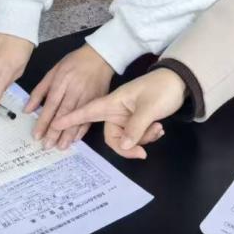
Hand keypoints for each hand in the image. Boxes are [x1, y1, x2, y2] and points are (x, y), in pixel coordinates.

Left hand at [25, 44, 114, 149]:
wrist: (100, 57)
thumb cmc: (73, 63)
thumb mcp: (53, 71)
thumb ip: (40, 91)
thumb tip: (27, 109)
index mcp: (62, 82)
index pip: (51, 105)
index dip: (43, 121)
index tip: (37, 135)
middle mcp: (75, 90)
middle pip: (63, 114)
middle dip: (55, 132)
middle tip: (47, 146)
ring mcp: (88, 97)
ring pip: (77, 118)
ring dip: (68, 134)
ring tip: (60, 147)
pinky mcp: (98, 101)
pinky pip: (89, 117)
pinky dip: (82, 129)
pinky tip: (75, 139)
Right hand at [52, 69, 186, 158]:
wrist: (179, 81)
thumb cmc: (161, 88)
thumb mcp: (149, 108)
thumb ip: (135, 128)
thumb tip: (124, 146)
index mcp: (113, 102)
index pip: (87, 111)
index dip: (71, 118)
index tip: (55, 124)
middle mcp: (117, 111)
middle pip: (113, 137)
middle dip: (127, 147)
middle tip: (143, 152)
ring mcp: (127, 117)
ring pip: (126, 139)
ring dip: (142, 139)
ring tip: (157, 129)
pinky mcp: (136, 121)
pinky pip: (136, 136)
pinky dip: (147, 136)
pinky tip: (159, 128)